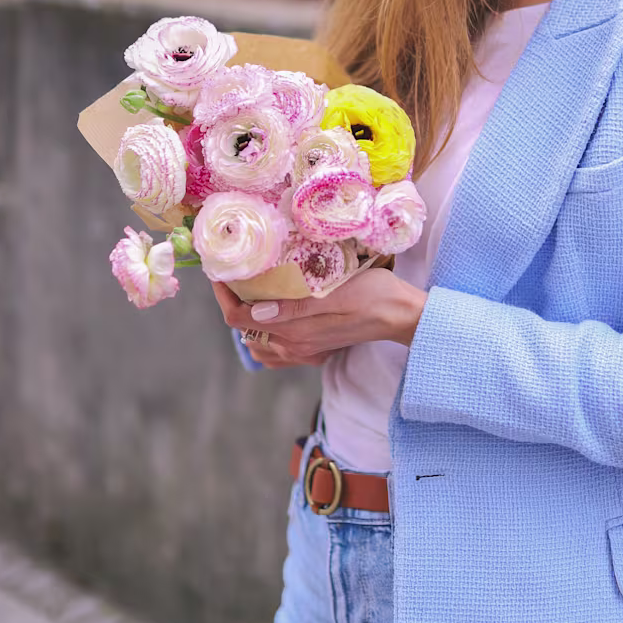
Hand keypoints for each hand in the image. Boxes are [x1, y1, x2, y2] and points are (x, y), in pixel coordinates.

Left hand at [211, 266, 427, 370]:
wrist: (402, 314)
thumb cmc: (374, 294)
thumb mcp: (336, 291)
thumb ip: (295, 306)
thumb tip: (257, 310)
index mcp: (295, 331)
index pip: (239, 319)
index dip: (223, 295)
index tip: (220, 270)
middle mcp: (295, 347)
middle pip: (244, 330)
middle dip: (234, 303)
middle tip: (234, 275)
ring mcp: (305, 352)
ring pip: (258, 344)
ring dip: (248, 321)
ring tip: (252, 294)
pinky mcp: (315, 351)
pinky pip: (278, 352)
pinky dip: (267, 336)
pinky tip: (276, 316)